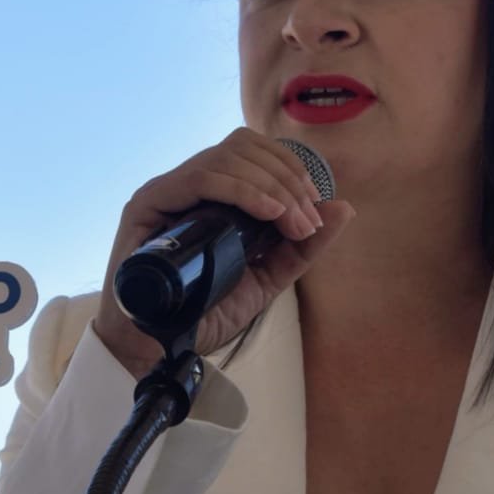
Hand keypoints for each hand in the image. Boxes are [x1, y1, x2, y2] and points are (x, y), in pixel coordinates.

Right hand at [93, 128, 355, 376]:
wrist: (161, 346)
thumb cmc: (207, 310)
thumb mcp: (269, 276)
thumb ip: (303, 245)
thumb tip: (345, 208)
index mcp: (214, 193)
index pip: (255, 150)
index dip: (291, 168)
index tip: (316, 207)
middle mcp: (188, 184)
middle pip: (245, 147)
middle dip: (287, 179)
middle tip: (306, 222)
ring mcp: (167, 191)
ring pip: (227, 157)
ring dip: (272, 186)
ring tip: (293, 222)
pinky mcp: (149, 203)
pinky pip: (201, 179)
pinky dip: (242, 190)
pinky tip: (269, 213)